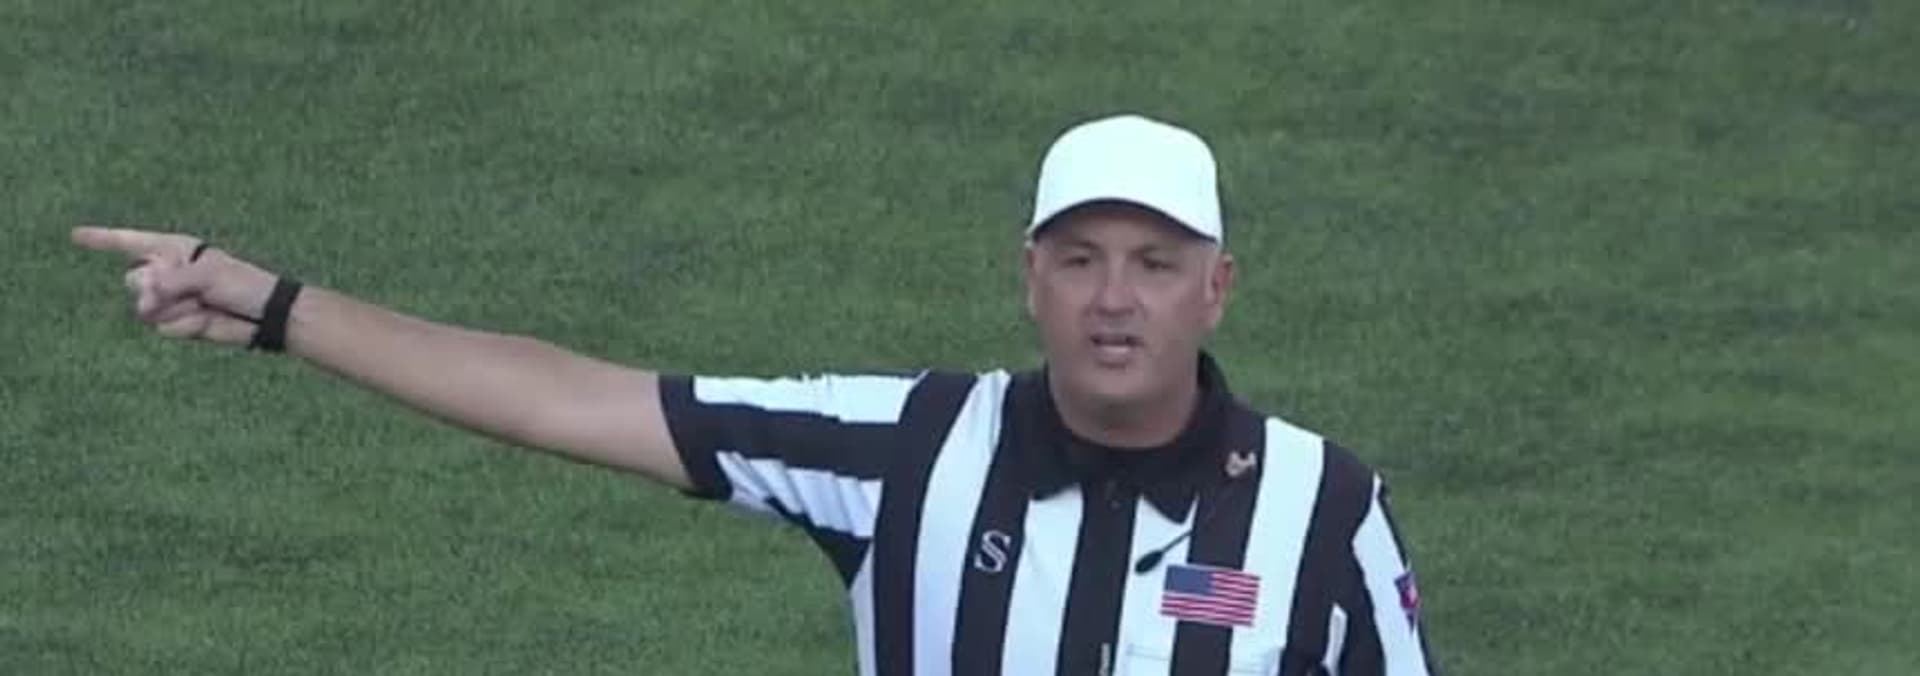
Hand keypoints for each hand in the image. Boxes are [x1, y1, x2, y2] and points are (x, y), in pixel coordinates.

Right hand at [72, 226, 279, 346]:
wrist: (264, 316)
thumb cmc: (243, 284)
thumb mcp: (208, 273)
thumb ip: (171, 283)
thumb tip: (143, 303)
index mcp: (174, 250)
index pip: (130, 242)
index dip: (102, 239)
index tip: (75, 235)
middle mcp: (167, 273)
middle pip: (134, 280)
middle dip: (156, 288)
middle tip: (191, 289)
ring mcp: (170, 299)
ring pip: (145, 308)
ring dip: (174, 308)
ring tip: (204, 305)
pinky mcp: (177, 323)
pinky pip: (163, 327)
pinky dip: (184, 325)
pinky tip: (205, 320)